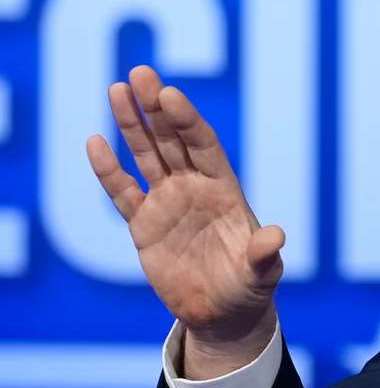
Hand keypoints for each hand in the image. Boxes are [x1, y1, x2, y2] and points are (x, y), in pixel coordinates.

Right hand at [86, 66, 283, 376]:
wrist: (222, 313)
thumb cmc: (248, 288)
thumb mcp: (261, 273)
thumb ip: (263, 254)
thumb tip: (276, 235)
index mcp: (223, 189)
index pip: (202, 144)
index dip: (186, 120)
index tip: (170, 94)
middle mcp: (194, 187)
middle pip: (172, 140)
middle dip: (156, 108)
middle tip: (140, 73)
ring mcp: (167, 203)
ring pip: (146, 155)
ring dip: (132, 124)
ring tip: (116, 88)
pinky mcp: (143, 226)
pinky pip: (122, 192)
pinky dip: (108, 170)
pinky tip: (94, 142)